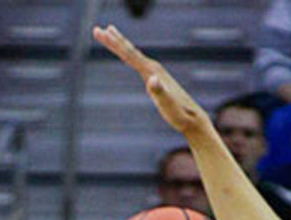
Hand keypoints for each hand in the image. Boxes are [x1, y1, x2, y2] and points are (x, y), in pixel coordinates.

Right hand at [93, 25, 208, 136]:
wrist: (193, 119)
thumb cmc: (180, 115)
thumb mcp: (168, 106)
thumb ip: (160, 92)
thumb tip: (152, 79)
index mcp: (153, 72)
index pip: (130, 55)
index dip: (115, 44)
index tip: (102, 33)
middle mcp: (154, 69)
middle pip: (130, 51)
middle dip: (113, 40)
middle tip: (97, 29)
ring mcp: (156, 73)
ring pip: (134, 55)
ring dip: (120, 44)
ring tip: (109, 32)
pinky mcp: (157, 79)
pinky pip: (138, 63)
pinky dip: (129, 55)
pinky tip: (127, 55)